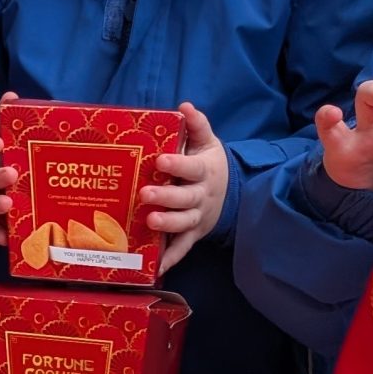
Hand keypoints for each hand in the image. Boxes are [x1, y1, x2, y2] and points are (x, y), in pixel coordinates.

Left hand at [140, 102, 227, 274]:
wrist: (228, 192)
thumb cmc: (207, 163)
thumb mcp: (206, 142)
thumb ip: (197, 125)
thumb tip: (185, 106)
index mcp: (204, 171)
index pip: (192, 168)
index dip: (177, 165)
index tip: (160, 161)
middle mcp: (202, 196)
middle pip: (186, 199)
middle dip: (166, 197)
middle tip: (144, 195)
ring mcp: (198, 217)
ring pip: (184, 223)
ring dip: (168, 224)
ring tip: (149, 222)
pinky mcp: (193, 234)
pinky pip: (183, 247)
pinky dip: (171, 258)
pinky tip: (156, 267)